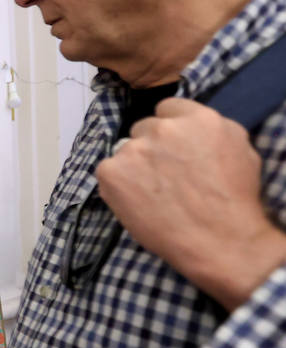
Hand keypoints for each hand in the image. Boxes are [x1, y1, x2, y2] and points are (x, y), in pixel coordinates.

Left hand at [95, 98, 285, 309]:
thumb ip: (210, 130)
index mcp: (197, 118)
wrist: (218, 239)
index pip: (168, 108)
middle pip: (144, 128)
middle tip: (164, 175)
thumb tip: (190, 126)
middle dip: (151, 147)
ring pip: (125, 150)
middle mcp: (163, 128)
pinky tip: (136, 201)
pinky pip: (107, 171)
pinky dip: (117, 185)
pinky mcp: (111, 172)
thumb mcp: (240, 149)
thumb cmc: (234, 200)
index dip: (170, 129)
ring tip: (152, 193)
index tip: (172, 147)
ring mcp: (134, 149)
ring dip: (133, 166)